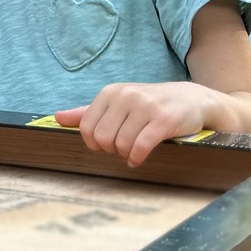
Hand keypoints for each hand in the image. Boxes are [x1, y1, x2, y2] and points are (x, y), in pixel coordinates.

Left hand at [53, 81, 219, 167]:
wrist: (194, 100)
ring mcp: (146, 107)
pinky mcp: (164, 121)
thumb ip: (87, 112)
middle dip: (111, 149)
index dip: (95, 143)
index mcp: (111, 92)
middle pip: (102, 138)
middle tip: (123, 147)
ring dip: (126, 154)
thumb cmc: (151, 105)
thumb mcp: (118, 103)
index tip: (107, 143)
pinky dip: (137, 158)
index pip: (86, 127)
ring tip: (134, 149)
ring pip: (120, 144)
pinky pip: (140, 147)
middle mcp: (127, 96)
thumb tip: (57, 118)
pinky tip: (139, 158)